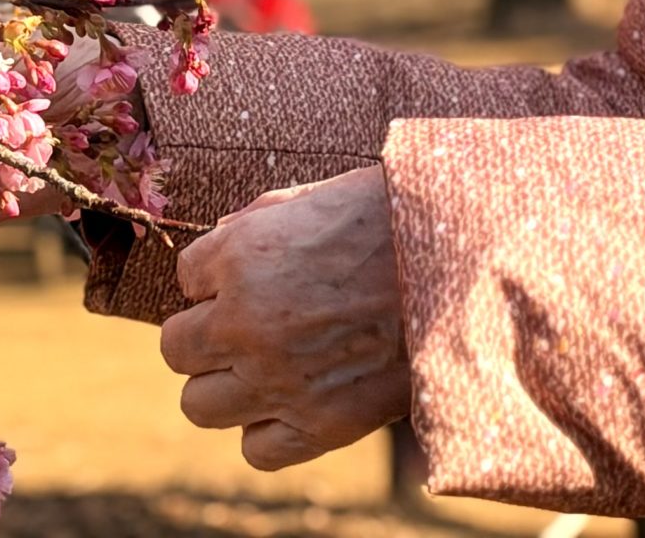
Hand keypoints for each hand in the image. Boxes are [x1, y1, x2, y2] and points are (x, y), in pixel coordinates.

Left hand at [160, 164, 409, 470]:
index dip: (217, 275)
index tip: (253, 273)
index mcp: (243, 256)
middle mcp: (247, 322)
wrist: (467, 264)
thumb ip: (258, 220)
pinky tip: (293, 401)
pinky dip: (267, 429)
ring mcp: (280, 380)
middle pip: (177, 348)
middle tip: (248, 322)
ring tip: (264, 366)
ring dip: (225, 385)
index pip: (186, 277)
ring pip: (199, 405)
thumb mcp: (316, 196)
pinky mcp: (321, 425)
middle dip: (207, 333)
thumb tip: (220, 242)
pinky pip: (256, 449)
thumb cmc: (393, 219)